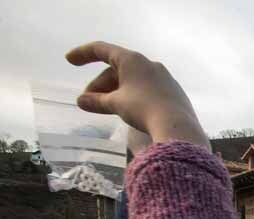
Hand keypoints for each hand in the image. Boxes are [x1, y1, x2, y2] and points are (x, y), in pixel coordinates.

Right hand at [66, 41, 208, 149]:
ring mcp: (164, 77)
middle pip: (117, 70)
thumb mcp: (116, 104)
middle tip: (89, 102)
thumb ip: (97, 101)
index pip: (102, 50)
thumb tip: (81, 101)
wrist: (177, 126)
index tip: (70, 61)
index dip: (83, 54)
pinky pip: (146, 89)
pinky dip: (132, 96)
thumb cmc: (143, 109)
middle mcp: (149, 64)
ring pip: (132, 81)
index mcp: (132, 60)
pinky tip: (128, 110)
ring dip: (115, 92)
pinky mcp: (173, 92)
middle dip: (100, 85)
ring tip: (105, 108)